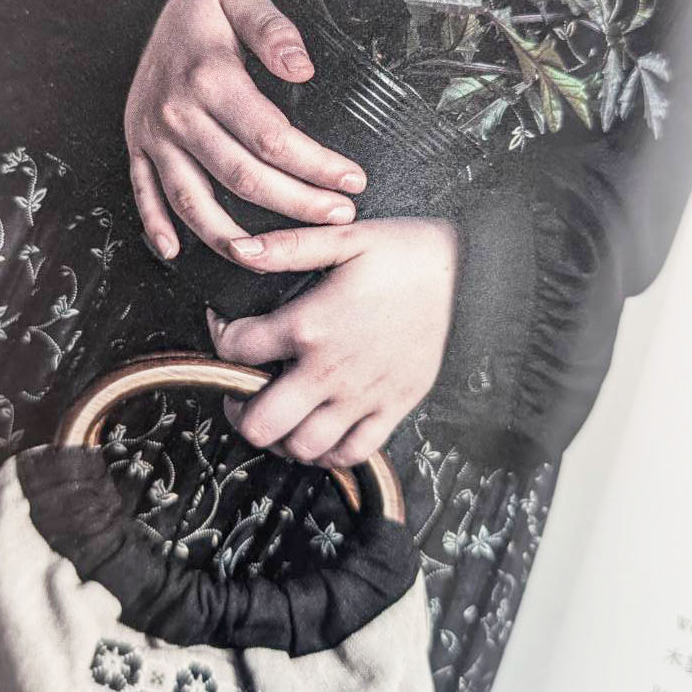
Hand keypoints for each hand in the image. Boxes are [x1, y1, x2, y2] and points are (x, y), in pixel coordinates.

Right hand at [125, 0, 365, 259]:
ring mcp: (152, 134)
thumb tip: (302, 67)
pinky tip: (177, 253)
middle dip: (295, 204)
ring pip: (191, 200)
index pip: (271, 137)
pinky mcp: (136, 144)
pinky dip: (156, 226)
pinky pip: (143, 193)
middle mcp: (177, 113)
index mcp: (208, 77)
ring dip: (231, 237)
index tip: (352, 180)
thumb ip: (272, 29)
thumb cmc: (207, 6)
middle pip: (241, 177)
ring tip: (270, 257)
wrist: (156, 6)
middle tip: (339, 218)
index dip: (316, 165)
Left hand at [206, 218, 458, 467]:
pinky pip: (351, 453)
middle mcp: (331, 371)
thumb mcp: (344, 238)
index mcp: (309, 325)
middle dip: (238, 409)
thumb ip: (286, 247)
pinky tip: (320, 427)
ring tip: (280, 412)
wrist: (471, 275)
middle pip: (260, 424)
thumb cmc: (406, 251)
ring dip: (280, 436)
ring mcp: (363, 397)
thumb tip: (236, 247)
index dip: (220, 337)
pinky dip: (327, 451)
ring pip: (301, 448)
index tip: (226, 327)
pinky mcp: (393, 409)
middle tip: (241, 390)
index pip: (236, 350)